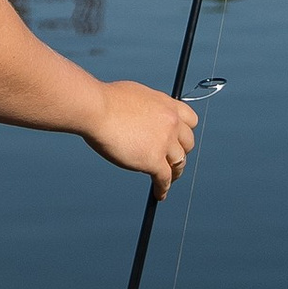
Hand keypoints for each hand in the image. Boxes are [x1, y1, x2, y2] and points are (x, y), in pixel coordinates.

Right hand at [86, 78, 201, 195]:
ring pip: (179, 163)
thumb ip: (148, 108)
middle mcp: (171, 122)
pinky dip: (162, 188)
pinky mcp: (153, 160)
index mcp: (168, 104)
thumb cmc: (106, 100)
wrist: (96, 108)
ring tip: (168, 180)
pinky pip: (164, 179)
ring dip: (174, 173)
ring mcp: (164, 142)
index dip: (184, 132)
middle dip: (181, 152)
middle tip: (172, 159)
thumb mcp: (137, 95)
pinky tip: (159, 194)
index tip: (179, 139)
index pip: (191, 120)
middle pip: (188, 144)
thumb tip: (145, 117)